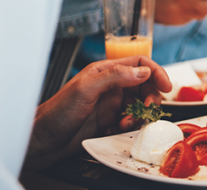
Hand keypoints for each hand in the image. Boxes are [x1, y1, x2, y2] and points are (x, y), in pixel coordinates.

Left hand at [25, 56, 171, 170]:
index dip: (156, 73)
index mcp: (105, 71)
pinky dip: (129, 126)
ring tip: (126, 123)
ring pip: (139, 104)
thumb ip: (115, 76)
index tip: (166, 86)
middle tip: (147, 109)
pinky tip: (115, 130)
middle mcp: (111, 86)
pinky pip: (130, 121)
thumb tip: (143, 71)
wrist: (41, 142)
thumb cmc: (55, 112)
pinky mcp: (108, 121)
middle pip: (145, 85)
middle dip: (150, 97)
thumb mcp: (85, 89)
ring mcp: (110, 104)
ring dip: (139, 114)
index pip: (140, 64)